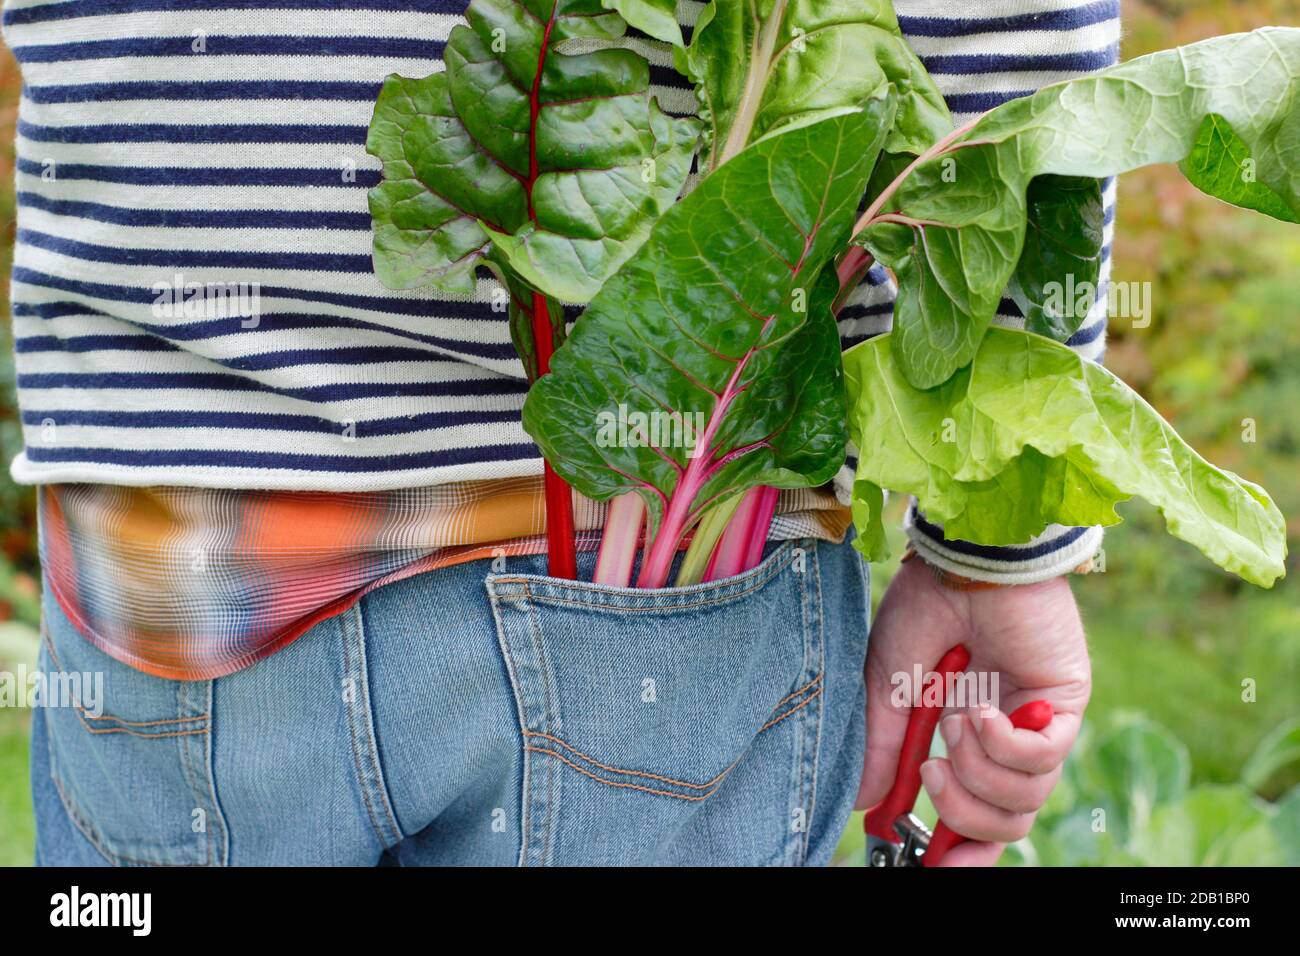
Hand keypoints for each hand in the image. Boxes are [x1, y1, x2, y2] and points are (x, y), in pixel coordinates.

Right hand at [856, 556, 1090, 865]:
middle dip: (961, 813)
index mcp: (966, 734)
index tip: (927, 864)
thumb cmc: (926, 609)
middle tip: (932, 773)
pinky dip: (1005, 746)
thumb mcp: (888, 686)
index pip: (976, 811)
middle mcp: (1007, 736)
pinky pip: (1042, 763)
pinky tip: (983, 710)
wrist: (962, 559)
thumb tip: (868, 807)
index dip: (957, 849)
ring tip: (958, 721)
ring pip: (1023, 801)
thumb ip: (885, 748)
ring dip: (978, 770)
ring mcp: (1038, 723)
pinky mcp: (1064, 706)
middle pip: (1004, 822)